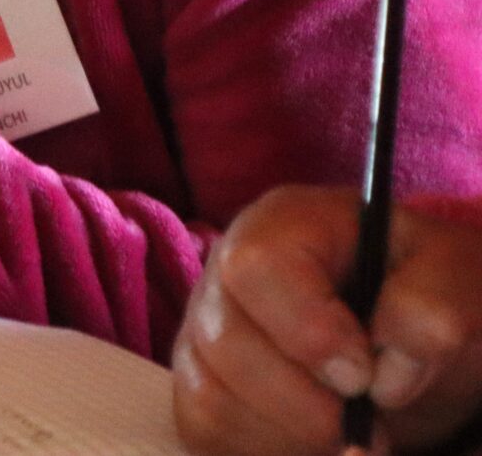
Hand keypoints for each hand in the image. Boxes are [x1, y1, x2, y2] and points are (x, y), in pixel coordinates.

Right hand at [174, 186, 481, 455]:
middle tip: (365, 420)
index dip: (307, 330)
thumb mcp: (458, 279)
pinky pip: (206, 429)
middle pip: (224, 341)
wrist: (413, 346)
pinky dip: (265, 446)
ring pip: (211, 395)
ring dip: (289, 432)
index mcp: (286, 224)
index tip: (363, 377)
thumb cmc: (429, 298)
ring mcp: (205, 329)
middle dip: (303, 400)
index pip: (256, 266)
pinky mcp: (200, 385)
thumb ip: (436, 302)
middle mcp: (226, 270)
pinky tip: (309, 437)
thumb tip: (389, 367)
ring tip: (345, 429)